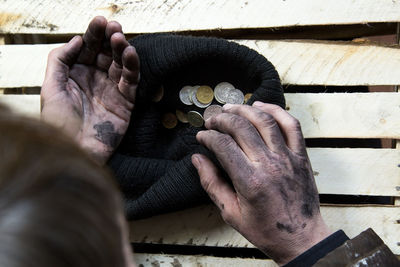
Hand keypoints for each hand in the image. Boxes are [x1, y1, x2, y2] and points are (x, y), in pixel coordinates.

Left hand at [41, 16, 138, 163]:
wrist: (75, 151)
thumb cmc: (59, 124)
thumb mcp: (51, 87)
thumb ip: (60, 59)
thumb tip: (77, 40)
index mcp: (76, 75)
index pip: (87, 48)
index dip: (93, 34)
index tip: (100, 21)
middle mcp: (95, 80)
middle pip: (106, 53)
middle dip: (110, 38)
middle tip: (114, 27)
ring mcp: (111, 90)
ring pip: (120, 64)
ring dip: (122, 49)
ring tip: (121, 38)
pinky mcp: (126, 102)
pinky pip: (131, 80)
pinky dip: (133, 66)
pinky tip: (130, 54)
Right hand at [192, 102, 331, 264]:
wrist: (301, 238)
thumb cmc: (266, 229)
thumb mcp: (231, 213)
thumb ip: (212, 184)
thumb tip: (197, 159)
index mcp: (250, 181)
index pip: (223, 145)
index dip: (208, 137)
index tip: (202, 136)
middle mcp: (269, 165)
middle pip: (242, 128)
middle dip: (222, 119)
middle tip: (212, 120)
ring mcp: (288, 158)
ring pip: (265, 121)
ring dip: (245, 110)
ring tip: (231, 108)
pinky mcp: (301, 156)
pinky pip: (291, 125)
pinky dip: (276, 110)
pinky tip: (261, 106)